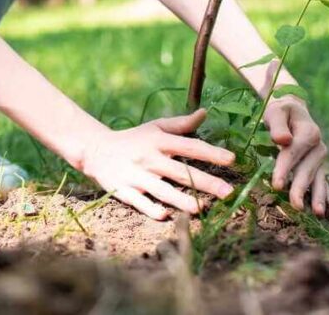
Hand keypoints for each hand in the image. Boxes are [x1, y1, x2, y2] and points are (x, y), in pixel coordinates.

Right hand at [80, 108, 236, 220]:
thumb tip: (204, 113)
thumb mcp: (154, 128)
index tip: (232, 159)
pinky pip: (139, 202)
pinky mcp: (123, 191)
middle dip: (205, 182)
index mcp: (158, 141)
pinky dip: (151, 209)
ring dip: (182, 200)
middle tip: (229, 192)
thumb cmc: (133, 139)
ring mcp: (136, 176)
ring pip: (162, 190)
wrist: (96, 150)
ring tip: (202, 208)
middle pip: (181, 172)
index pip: (189, 146)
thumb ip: (180, 124)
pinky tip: (166, 216)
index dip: (211, 152)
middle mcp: (149, 158)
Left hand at [263, 94, 328, 216]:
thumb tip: (283, 140)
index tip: (276, 185)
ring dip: (318, 197)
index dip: (284, 169)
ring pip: (318, 179)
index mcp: (309, 132)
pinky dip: (326, 196)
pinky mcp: (318, 166)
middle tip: (295, 206)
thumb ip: (278, 125)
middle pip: (307, 170)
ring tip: (318, 214)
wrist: (293, 111)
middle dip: (300, 188)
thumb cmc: (281, 112)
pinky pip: (323, 182)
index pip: (293, 153)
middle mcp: (319, 147)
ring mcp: (320, 158)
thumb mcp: (276, 112)